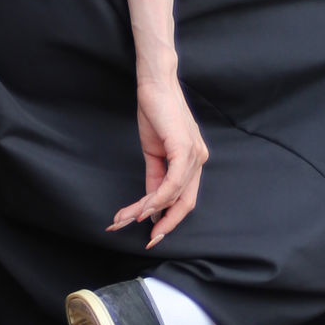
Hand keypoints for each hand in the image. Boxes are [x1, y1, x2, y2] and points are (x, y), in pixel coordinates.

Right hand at [110, 68, 208, 245]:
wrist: (155, 84)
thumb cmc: (156, 112)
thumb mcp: (154, 151)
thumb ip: (156, 177)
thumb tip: (150, 203)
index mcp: (194, 161)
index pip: (186, 199)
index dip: (171, 219)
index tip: (154, 233)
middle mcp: (199, 160)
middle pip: (184, 203)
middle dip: (165, 225)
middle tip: (148, 240)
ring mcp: (194, 155)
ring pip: (173, 195)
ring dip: (147, 210)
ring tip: (125, 220)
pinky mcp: (184, 148)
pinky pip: (172, 182)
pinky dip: (156, 198)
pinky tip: (141, 207)